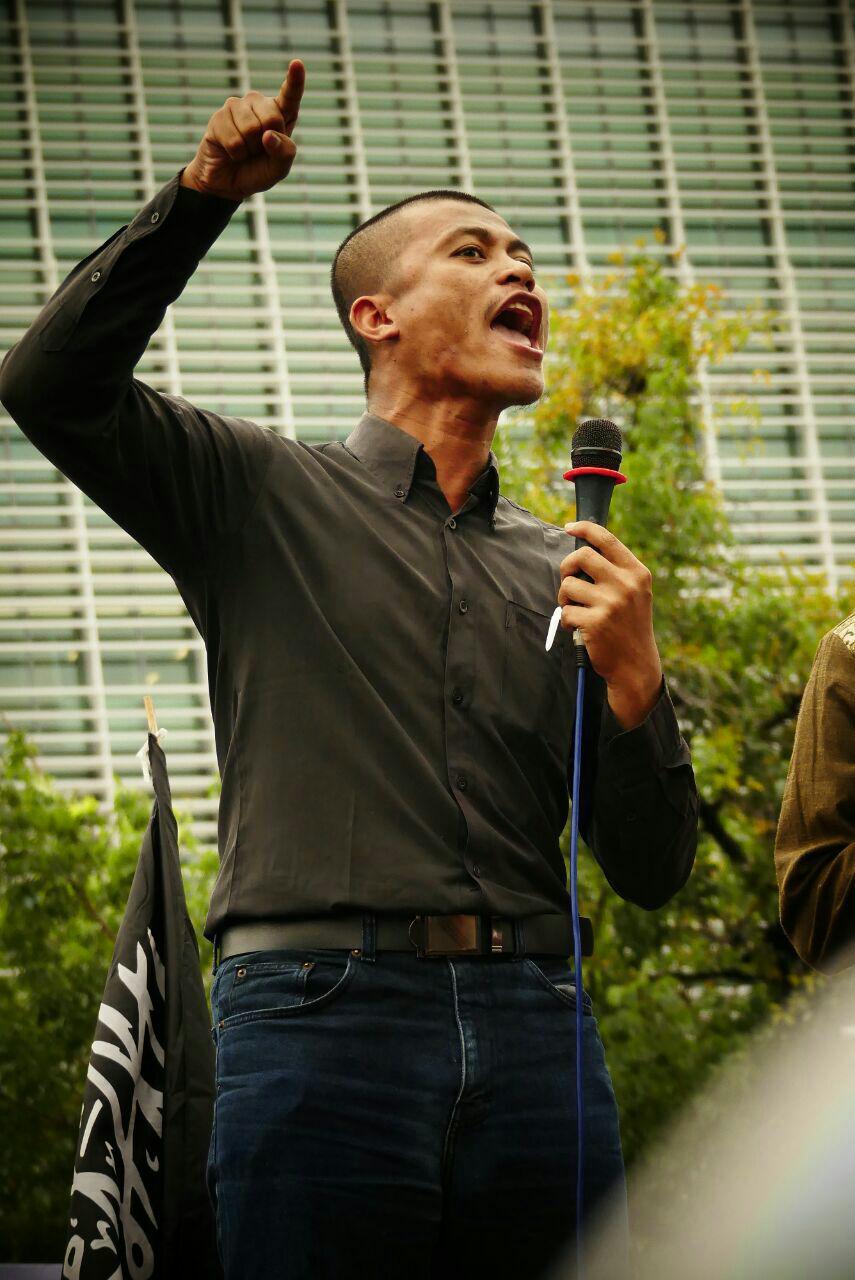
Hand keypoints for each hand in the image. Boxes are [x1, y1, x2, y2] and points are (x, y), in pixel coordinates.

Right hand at [180, 60, 305, 200]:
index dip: (294, 81)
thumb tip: (268, 135)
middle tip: (258, 150)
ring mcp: (238, 107)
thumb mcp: (279, 169)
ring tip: (244, 151)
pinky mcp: (219, 116)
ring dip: (249, 149)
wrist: (227, 182)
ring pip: (251, 129)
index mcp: (280, 114)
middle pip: (272, 118)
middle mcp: (259, 104)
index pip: (290, 96)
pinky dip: (235, 153)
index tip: (297, 63)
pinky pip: (234, 139)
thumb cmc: (257, 171)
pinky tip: (230, 151)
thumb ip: (284, 153)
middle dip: (267, 142)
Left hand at [558, 521, 661, 728]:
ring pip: (568, 585)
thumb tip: (584, 548)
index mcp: (637, 573)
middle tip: (569, 582)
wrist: (636, 665)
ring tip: (577, 611)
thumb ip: (617, 571)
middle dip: (567, 568)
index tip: (570, 528)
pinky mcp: (595, 622)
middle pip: (581, 556)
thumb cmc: (629, 627)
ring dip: (565, 598)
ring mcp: (611, 603)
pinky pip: (565, 611)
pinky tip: (580, 629)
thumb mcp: (635, 593)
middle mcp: (626, 584)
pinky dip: (567, 621)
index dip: (584, 529)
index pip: (606, 539)